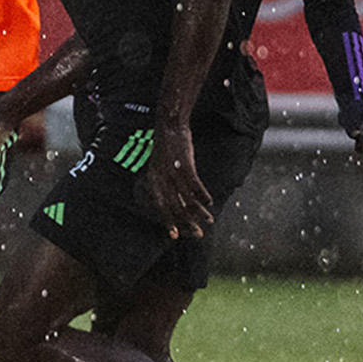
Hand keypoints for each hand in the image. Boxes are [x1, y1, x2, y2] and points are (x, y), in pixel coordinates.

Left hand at [141, 124, 213, 238]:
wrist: (169, 126)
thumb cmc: (166, 147)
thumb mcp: (159, 167)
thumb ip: (165, 183)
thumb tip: (175, 200)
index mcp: (153, 180)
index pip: (159, 207)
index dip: (168, 222)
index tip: (175, 235)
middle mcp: (161, 179)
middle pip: (174, 207)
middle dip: (187, 223)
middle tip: (197, 234)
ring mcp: (173, 172)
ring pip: (186, 199)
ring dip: (198, 212)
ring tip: (208, 220)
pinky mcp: (185, 165)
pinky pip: (195, 185)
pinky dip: (203, 195)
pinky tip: (209, 202)